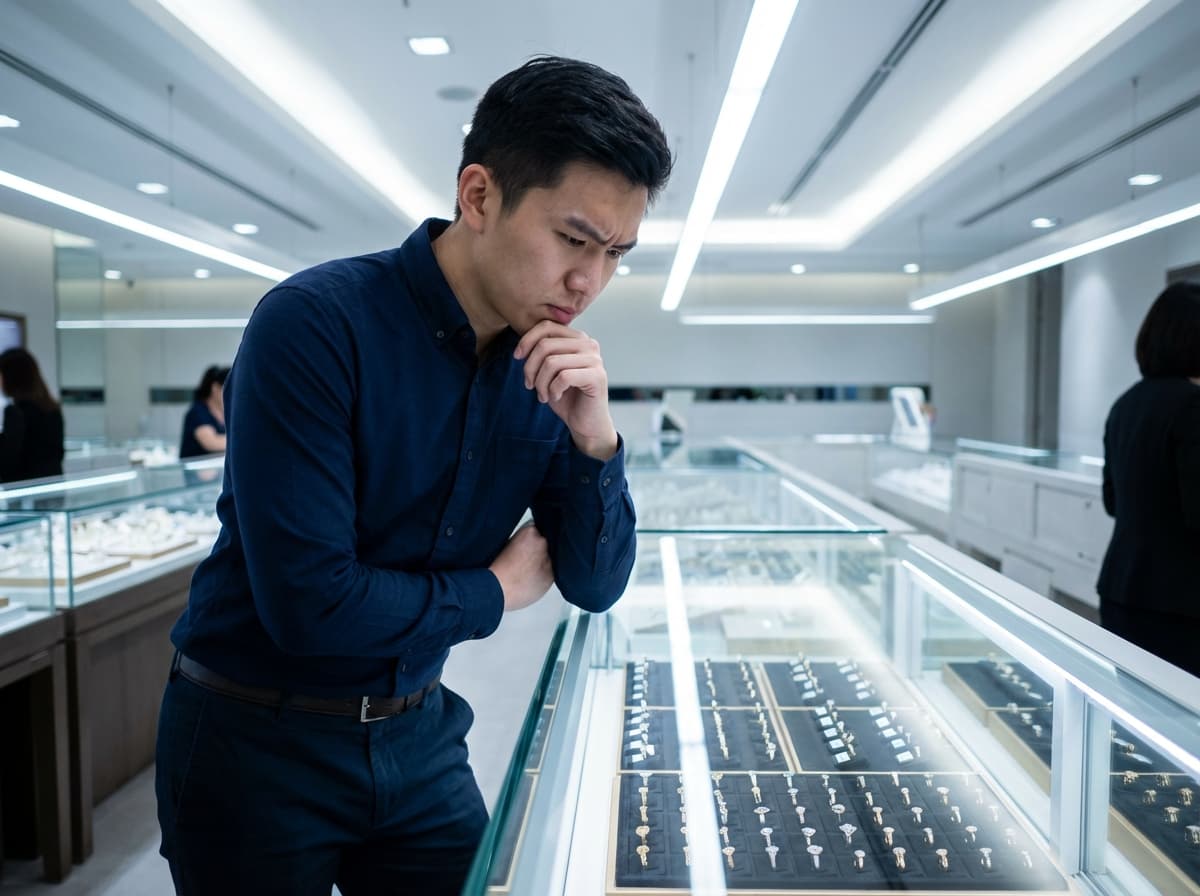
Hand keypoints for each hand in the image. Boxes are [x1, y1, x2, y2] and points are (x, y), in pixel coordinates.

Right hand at [489, 521, 553, 611]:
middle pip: (544, 544)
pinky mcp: (552, 575)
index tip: (525, 546)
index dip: (530, 540)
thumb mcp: (505, 544)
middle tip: (526, 560)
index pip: (536, 530)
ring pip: (548, 559)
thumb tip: (525, 543)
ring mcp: (548, 559)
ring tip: (526, 572)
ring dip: (541, 563)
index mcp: (530, 532)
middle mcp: (542, 543)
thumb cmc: (498, 568)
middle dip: (537, 551)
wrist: (499, 588)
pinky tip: (530, 580)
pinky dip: (543, 576)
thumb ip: (520, 540)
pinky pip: (550, 573)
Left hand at [515, 321, 617, 460]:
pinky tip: (555, 397)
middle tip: (529, 385)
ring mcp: (595, 360)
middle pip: (545, 345)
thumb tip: (522, 343)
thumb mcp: (549, 371)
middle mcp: (589, 344)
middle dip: (530, 367)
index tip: (517, 357)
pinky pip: (563, 377)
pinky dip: (553, 390)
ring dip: (540, 383)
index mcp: (578, 338)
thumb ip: (542, 352)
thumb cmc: (566, 397)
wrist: (586, 424)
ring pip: (551, 362)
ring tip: (543, 395)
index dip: (527, 340)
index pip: (547, 326)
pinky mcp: (597, 377)